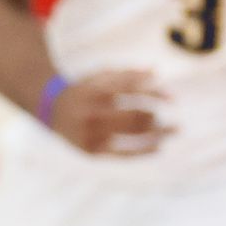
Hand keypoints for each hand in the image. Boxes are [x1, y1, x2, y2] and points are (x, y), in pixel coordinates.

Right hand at [46, 69, 172, 154]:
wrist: (51, 109)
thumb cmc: (86, 89)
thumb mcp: (102, 76)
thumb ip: (128, 74)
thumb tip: (156, 72)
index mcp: (97, 91)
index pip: (133, 91)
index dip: (155, 94)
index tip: (173, 98)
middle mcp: (93, 113)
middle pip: (134, 116)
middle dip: (157, 118)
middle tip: (174, 121)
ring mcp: (91, 133)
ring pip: (131, 134)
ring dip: (157, 134)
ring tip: (173, 132)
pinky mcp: (91, 150)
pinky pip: (121, 153)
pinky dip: (142, 151)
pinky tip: (159, 148)